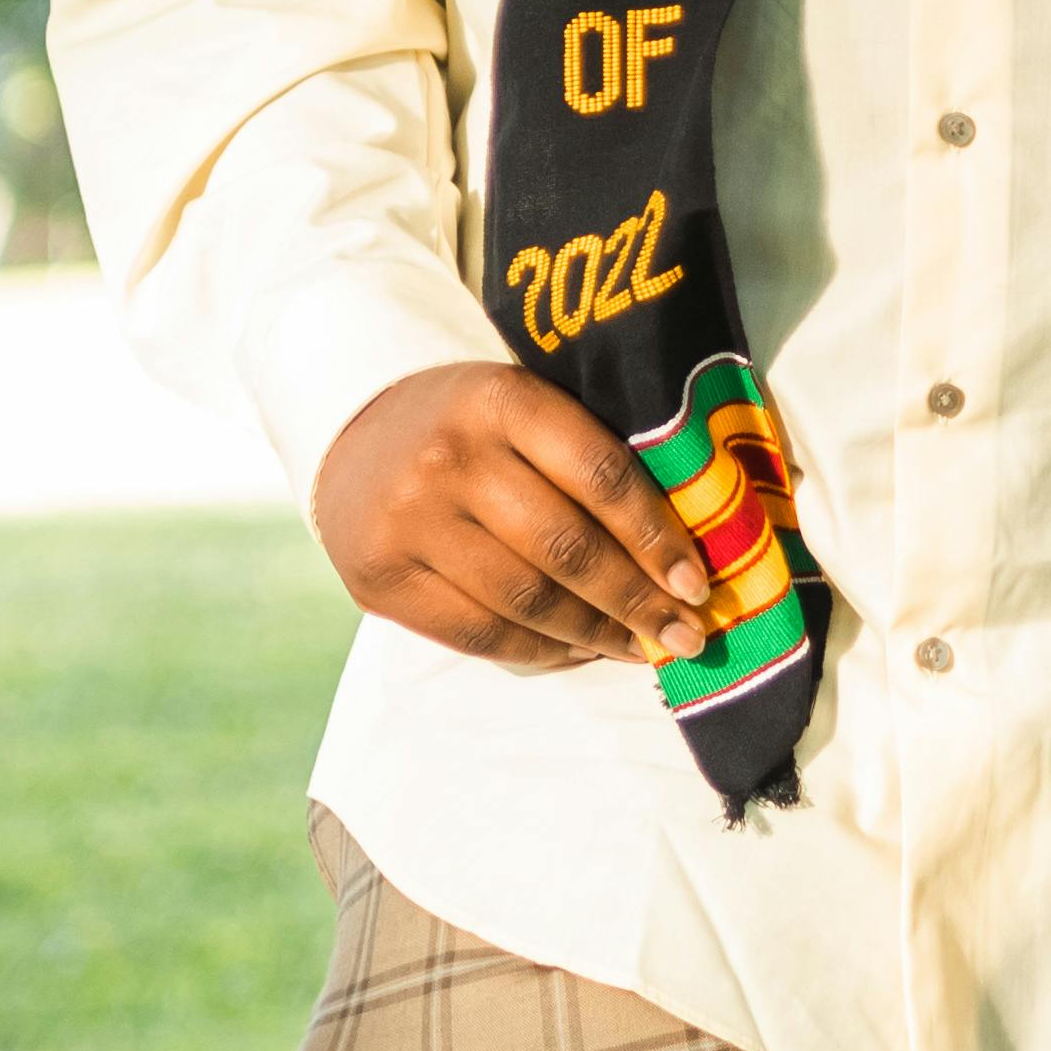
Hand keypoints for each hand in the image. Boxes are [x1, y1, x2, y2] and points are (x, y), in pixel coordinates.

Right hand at [314, 362, 716, 671]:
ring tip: (640, 648)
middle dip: (638, 602)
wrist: (354, 430)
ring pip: (526, 601)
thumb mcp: (525, 406)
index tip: (697, 583)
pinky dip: (540, 650)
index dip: (656, 537)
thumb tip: (678, 551)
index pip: (599, 475)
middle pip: (566, 549)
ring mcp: (409, 522)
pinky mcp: (381, 580)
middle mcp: (450, 459)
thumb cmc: (471, 423)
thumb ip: (589, 457)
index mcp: (500, 400)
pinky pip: (479, 634)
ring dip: (596, 635)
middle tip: (686, 636)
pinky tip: (577, 649)